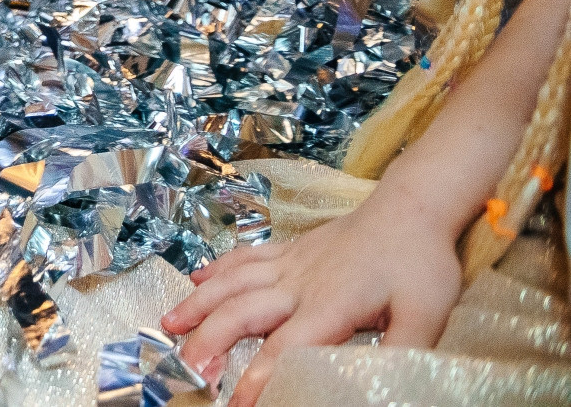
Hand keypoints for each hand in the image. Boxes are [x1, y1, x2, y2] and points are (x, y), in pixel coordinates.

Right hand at [161, 186, 461, 404]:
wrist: (412, 208)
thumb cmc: (420, 264)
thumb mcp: (425, 317)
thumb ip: (401, 351)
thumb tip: (383, 387)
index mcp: (330, 305)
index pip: (285, 347)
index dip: (258, 377)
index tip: (237, 402)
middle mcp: (299, 283)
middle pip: (243, 313)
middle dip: (210, 340)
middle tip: (187, 367)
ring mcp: (290, 262)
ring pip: (233, 283)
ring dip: (199, 304)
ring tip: (169, 325)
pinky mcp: (290, 248)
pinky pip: (245, 258)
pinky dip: (217, 269)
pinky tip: (196, 278)